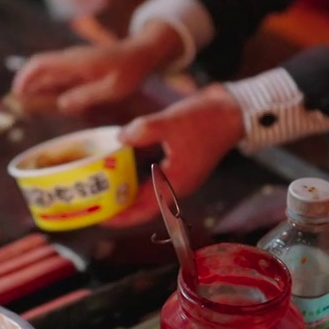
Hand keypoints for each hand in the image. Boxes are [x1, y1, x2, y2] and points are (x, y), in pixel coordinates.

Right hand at [11, 20, 183, 113]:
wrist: (141, 53)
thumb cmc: (130, 71)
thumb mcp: (112, 88)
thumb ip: (87, 96)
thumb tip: (61, 104)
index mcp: (75, 62)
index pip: (41, 63)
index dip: (25, 77)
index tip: (17, 93)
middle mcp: (70, 59)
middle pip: (39, 66)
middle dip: (25, 83)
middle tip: (18, 104)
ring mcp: (73, 61)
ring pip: (46, 70)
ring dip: (35, 85)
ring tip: (29, 105)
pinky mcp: (78, 66)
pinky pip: (57, 74)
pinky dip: (48, 85)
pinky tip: (48, 99)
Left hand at [106, 84, 245, 226]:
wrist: (234, 111)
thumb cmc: (207, 119)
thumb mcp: (171, 121)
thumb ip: (143, 130)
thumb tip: (119, 138)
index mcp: (176, 183)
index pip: (143, 210)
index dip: (121, 217)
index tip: (99, 217)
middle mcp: (177, 185)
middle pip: (143, 206)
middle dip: (119, 208)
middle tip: (94, 204)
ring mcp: (179, 176)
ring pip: (147, 194)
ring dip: (126, 194)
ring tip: (103, 190)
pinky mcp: (180, 165)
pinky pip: (153, 179)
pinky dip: (136, 178)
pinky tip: (121, 169)